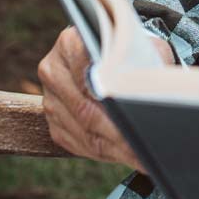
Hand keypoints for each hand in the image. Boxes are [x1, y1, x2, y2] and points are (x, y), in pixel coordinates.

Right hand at [36, 25, 175, 170]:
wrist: (112, 57)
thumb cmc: (130, 52)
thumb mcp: (141, 49)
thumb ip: (140, 67)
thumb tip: (148, 96)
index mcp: (70, 43)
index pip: (89, 78)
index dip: (114, 102)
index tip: (134, 117)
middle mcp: (53, 70)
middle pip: (84, 109)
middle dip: (116, 133)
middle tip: (143, 146)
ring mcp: (50, 98)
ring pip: (82, 131)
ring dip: (113, 148)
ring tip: (142, 155)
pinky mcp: (53, 120)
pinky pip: (77, 144)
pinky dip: (105, 153)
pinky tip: (127, 155)